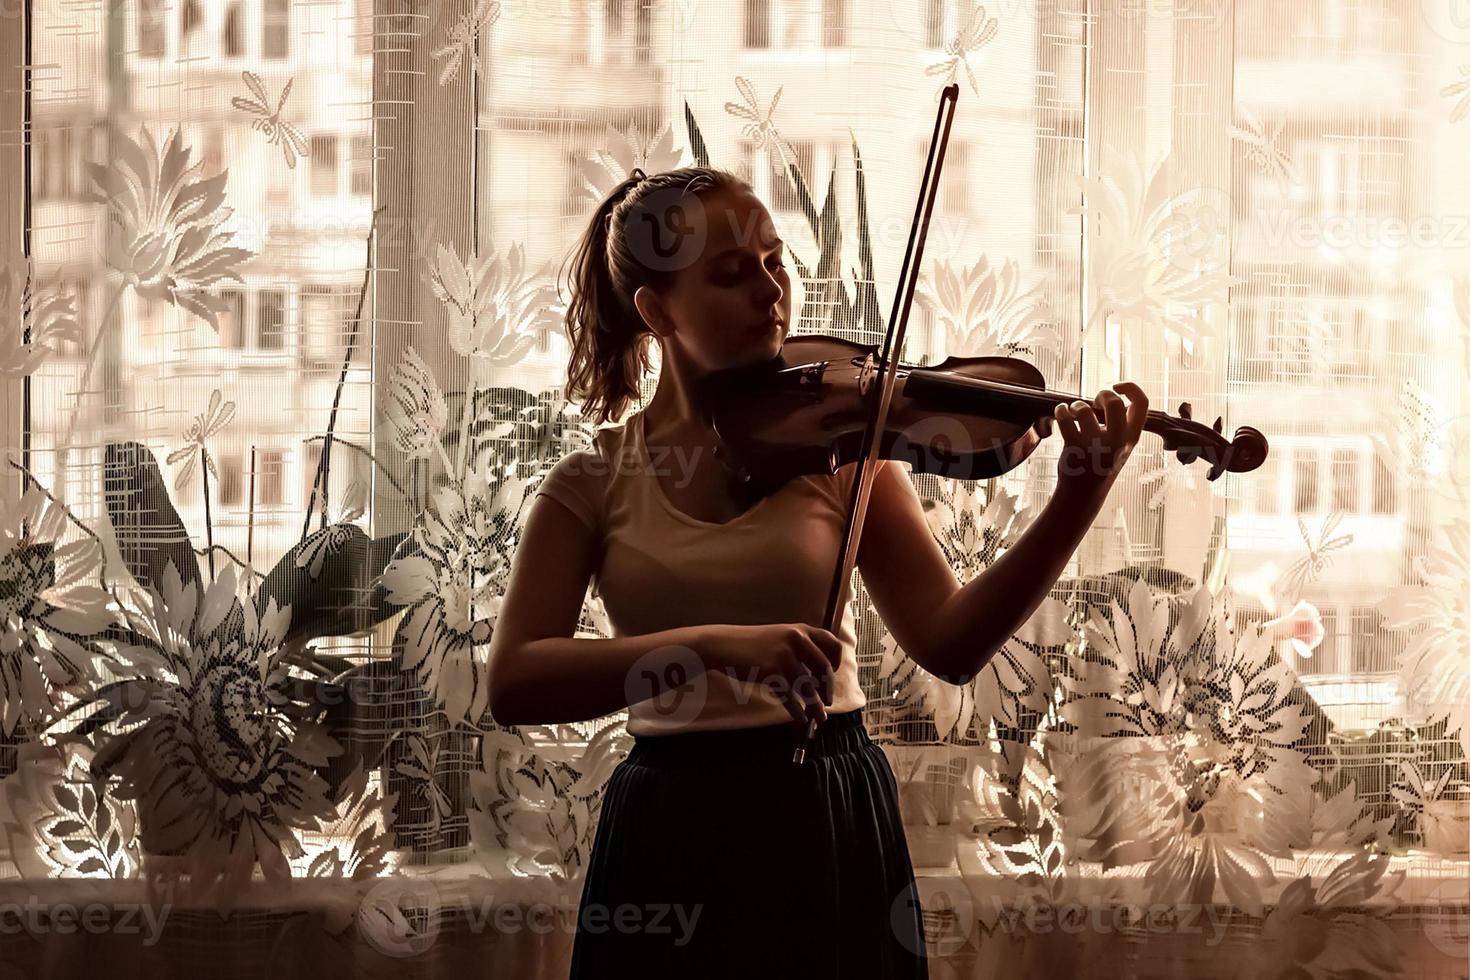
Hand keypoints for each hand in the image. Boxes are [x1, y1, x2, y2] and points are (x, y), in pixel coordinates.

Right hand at [696, 623, 841, 726]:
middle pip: (824, 668)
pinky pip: (790, 697)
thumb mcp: (779, 637)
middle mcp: (796, 639)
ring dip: (815, 706)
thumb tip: (820, 675)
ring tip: (819, 718)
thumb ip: (799, 648)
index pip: (832, 643)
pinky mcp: (771, 671)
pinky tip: (799, 719)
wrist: (723, 644)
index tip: (832, 673)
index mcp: (800, 630)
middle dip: (827, 689)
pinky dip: (796, 711)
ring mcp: (784, 655)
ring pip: (808, 687)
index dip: (836, 661)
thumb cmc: (751, 645)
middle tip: (828, 701)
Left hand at [1052, 381, 1148, 494]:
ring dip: (1075, 405)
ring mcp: (1095, 446)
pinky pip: (1064, 418)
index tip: (1117, 387)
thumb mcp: (1121, 444)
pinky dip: (1060, 410)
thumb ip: (1122, 423)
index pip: (1143, 403)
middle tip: (1095, 404)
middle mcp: (1117, 442)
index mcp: (1132, 437)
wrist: (1083, 493)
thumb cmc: (1101, 463)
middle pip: (1114, 402)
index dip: (1131, 388)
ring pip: (1083, 409)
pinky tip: (1062, 413)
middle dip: (1102, 394)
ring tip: (1074, 413)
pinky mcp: (1074, 448)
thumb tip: (1112, 394)